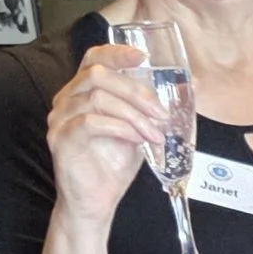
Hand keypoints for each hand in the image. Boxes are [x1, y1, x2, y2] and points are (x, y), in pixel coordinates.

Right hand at [45, 39, 158, 228]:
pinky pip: (90, 122)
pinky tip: (136, 139)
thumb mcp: (140, 129)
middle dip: (136, 91)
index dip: (117, 52)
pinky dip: (120, 128)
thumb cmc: (113, 165)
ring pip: (97, 98)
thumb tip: (191, 85)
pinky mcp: (62, 139)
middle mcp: (67, 100)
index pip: (94, 58)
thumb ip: (154, 108)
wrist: (97, 201)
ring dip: (133, 114)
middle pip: (99, 75)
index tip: (143, 58)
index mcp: (83, 91)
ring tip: (154, 133)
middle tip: (160, 112)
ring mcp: (61, 119)